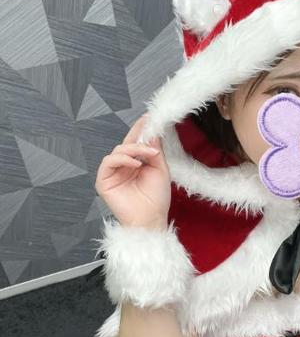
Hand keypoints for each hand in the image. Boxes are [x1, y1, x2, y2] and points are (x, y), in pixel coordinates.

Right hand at [95, 113, 171, 227]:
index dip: (141, 129)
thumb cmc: (156, 199)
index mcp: (136, 163)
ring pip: (118, 150)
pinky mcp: (104, 180)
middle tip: (151, 129)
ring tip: (150, 154)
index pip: (136, 142)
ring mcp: (113, 173)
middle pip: (126, 143)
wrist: (151, 219)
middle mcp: (123, 166)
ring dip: (134, 148)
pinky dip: (122, 159)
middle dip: (138, 135)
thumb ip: (155, 151)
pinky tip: (136, 163)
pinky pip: (109, 161)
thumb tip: (152, 132)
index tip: (150, 117)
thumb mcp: (160, 169)